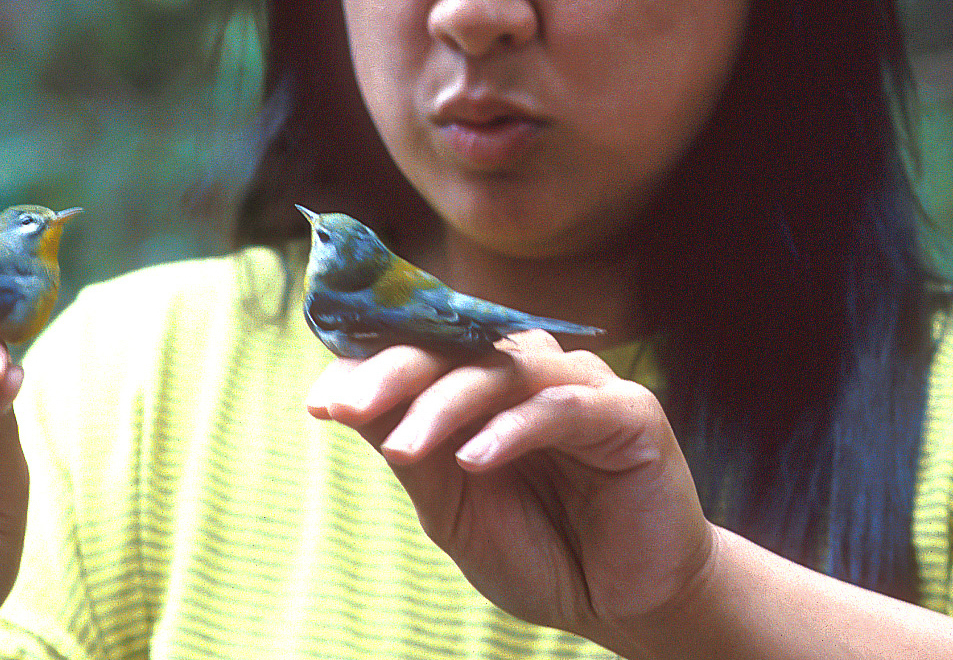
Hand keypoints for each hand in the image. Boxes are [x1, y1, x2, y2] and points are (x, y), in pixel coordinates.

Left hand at [306, 331, 714, 649]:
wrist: (624, 607)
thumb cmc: (539, 550)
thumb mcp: (453, 505)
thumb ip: (410, 447)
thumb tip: (341, 397)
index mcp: (487, 381)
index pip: (422, 350)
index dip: (370, 364)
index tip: (322, 400)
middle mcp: (531, 369)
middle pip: (455, 345)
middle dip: (394, 374)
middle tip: (346, 408)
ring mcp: (581, 383)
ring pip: (502, 368)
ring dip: (445, 403)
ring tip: (405, 449)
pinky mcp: (630, 412)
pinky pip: (563, 406)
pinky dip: (513, 428)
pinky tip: (475, 458)